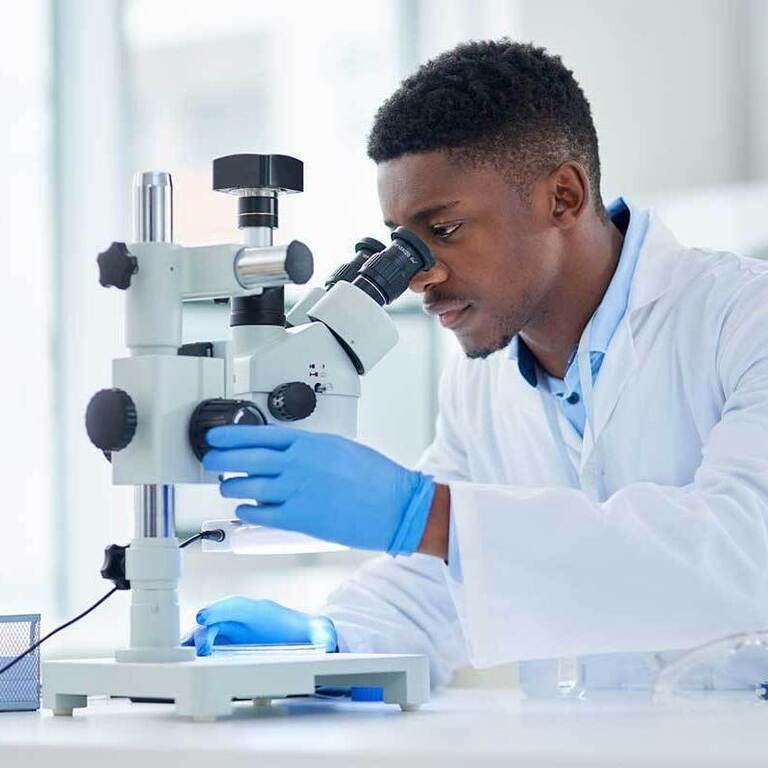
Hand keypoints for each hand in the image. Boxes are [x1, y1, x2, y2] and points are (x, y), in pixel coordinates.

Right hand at [181, 596, 336, 655]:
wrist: (303, 639)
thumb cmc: (303, 632)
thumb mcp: (317, 632)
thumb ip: (322, 633)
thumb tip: (327, 640)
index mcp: (260, 611)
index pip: (236, 605)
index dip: (219, 610)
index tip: (204, 617)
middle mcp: (242, 619)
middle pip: (216, 620)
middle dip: (203, 632)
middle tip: (197, 649)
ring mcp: (232, 632)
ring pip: (207, 633)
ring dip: (195, 644)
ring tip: (185, 658)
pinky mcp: (227, 646)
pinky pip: (207, 646)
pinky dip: (196, 653)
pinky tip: (188, 663)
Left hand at [202, 425, 435, 555]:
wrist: (396, 505)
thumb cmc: (376, 477)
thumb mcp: (341, 448)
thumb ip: (310, 449)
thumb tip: (286, 453)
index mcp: (309, 444)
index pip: (259, 435)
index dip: (231, 436)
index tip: (216, 436)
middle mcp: (298, 465)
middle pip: (246, 459)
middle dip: (221, 459)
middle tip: (210, 459)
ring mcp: (297, 491)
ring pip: (248, 486)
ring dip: (231, 486)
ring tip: (226, 486)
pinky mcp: (299, 518)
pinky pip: (261, 514)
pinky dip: (247, 510)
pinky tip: (243, 508)